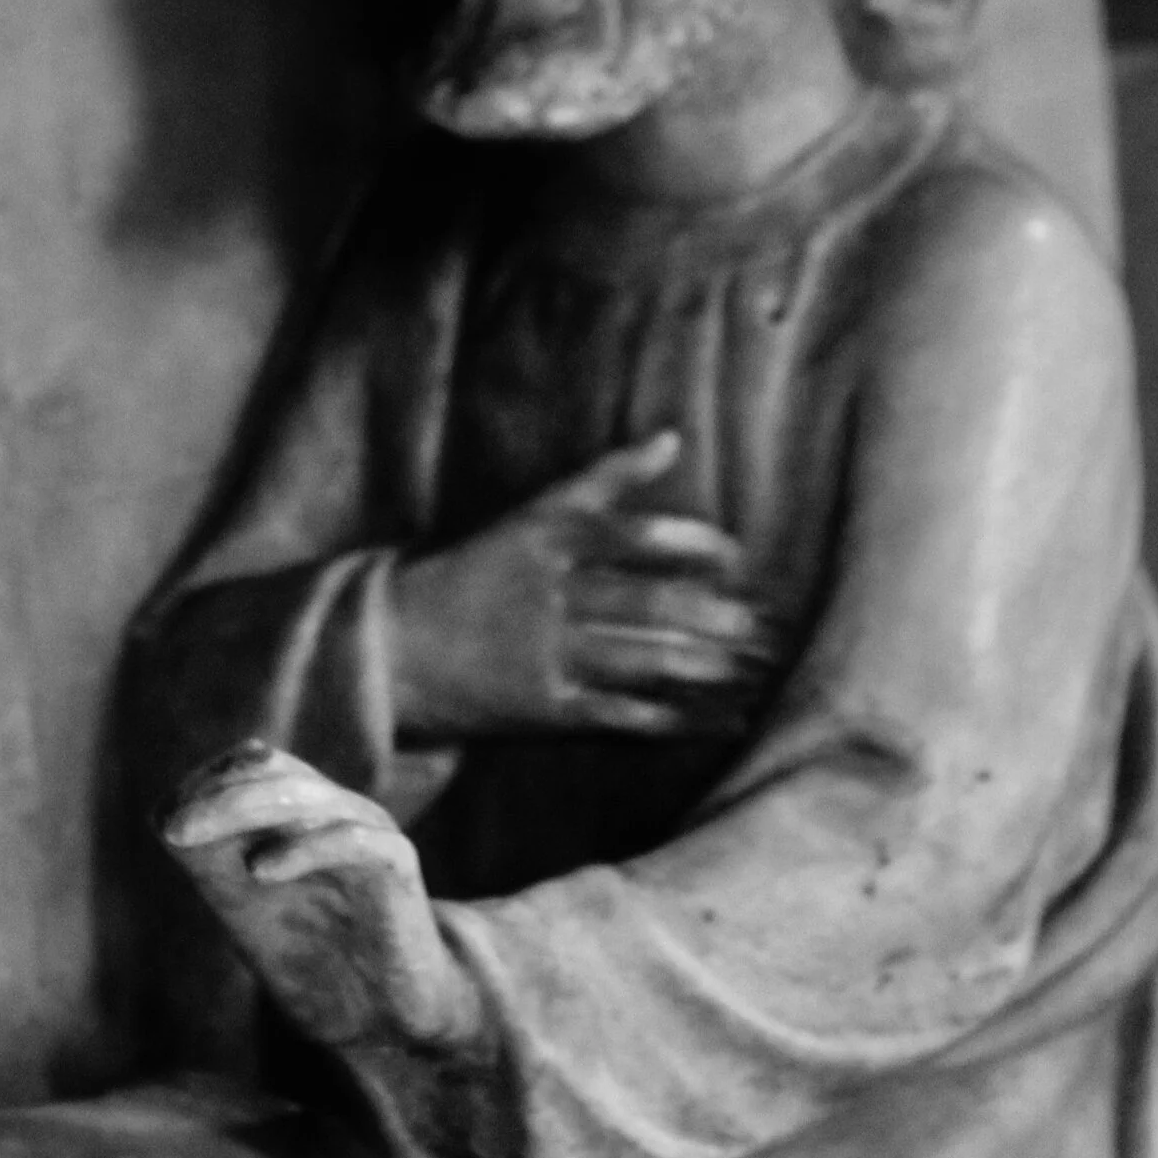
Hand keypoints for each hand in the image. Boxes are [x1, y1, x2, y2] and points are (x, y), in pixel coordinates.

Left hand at [160, 742, 483, 1053]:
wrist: (383, 1017)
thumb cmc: (311, 957)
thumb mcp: (246, 910)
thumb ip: (210, 866)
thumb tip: (164, 820)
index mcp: (303, 813)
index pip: (255, 766)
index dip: (207, 782)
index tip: (166, 819)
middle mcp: (338, 812)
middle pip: (276, 773)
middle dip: (217, 796)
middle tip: (173, 829)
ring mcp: (372, 833)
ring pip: (311, 798)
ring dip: (246, 811)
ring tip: (195, 843)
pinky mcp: (399, 868)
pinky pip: (356, 839)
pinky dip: (304, 848)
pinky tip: (260, 872)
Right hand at [394, 431, 775, 738]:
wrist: (392, 648)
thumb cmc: (473, 574)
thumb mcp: (528, 517)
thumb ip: (602, 480)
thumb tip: (671, 438)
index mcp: (544, 540)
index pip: (630, 535)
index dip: (691, 545)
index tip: (735, 556)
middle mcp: (547, 595)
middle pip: (647, 603)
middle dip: (714, 616)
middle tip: (765, 624)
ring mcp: (546, 654)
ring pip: (642, 659)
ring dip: (707, 667)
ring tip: (753, 668)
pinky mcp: (546, 709)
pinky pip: (623, 715)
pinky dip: (677, 720)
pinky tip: (720, 719)